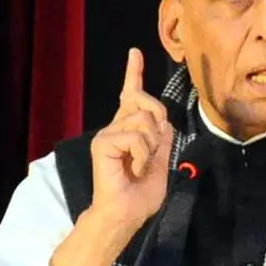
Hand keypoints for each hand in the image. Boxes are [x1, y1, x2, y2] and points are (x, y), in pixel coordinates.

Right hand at [88, 48, 173, 230]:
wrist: (125, 213)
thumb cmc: (141, 193)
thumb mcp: (160, 159)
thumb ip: (161, 136)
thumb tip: (162, 118)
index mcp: (129, 129)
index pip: (131, 95)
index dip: (134, 73)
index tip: (135, 53)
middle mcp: (116, 126)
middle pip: (147, 103)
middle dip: (159, 125)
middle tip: (151, 153)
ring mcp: (108, 133)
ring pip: (145, 121)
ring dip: (151, 147)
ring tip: (139, 165)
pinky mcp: (103, 142)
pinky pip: (136, 137)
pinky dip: (142, 155)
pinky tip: (133, 168)